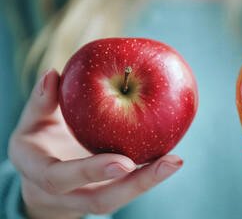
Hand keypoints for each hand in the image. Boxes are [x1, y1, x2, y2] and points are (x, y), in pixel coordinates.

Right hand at [8, 69, 182, 218]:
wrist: (41, 180)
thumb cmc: (38, 142)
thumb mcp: (32, 121)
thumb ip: (42, 101)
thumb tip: (53, 72)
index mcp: (37, 172)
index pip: (58, 178)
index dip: (89, 172)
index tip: (124, 162)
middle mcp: (61, 195)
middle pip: (99, 201)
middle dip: (136, 185)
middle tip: (170, 162)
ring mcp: (84, 200)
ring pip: (118, 200)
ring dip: (150, 182)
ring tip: (176, 161)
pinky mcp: (106, 195)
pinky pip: (127, 189)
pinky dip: (149, 176)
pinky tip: (170, 159)